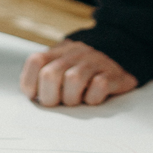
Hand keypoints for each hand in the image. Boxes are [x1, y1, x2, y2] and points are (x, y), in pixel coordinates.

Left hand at [20, 40, 137, 105]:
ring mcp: (94, 62)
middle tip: (58, 102)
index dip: (30, 82)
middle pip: (50, 74)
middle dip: (50, 97)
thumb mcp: (63, 63)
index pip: (36, 61)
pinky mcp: (113, 73)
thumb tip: (29, 93)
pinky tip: (94, 97)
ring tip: (77, 100)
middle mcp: (75, 54)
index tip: (35, 95)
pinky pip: (99, 86)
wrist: (123, 49)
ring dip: (72, 98)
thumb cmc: (85, 68)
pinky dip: (94, 98)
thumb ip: (44, 74)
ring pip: (73, 80)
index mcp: (59, 52)